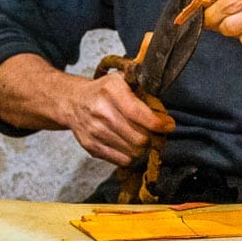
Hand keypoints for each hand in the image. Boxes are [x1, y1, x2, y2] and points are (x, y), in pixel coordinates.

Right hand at [59, 72, 174, 166]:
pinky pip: (121, 160)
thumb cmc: (103, 91)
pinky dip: (130, 156)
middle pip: (139, 138)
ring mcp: (95, 130)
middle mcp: (101, 111)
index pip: (139, 114)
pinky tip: (130, 145)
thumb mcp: (122, 80)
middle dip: (153, 138)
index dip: (158, 124)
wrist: (73, 101)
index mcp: (111, 90)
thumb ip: (143, 90)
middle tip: (156, 134)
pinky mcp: (91, 146)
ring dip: (143, 148)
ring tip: (143, 138)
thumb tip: (163, 112)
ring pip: (133, 151)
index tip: (168, 125)